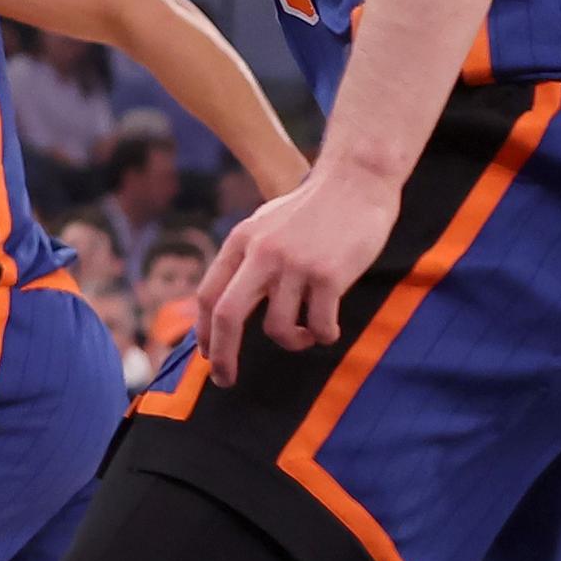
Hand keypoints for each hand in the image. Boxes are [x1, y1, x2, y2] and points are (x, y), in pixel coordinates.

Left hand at [194, 160, 398, 383]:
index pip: (208, 294)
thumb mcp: (266, 224)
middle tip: (225, 380)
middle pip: (228, 315)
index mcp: (241, 241)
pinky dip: (322, 335)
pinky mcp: (329, 275)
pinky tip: (329, 331)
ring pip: (277, 327)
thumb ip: (247, 257)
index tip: (207, 356)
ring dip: (291, 342)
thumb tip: (225, 302)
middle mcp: (261, 253)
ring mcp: (295, 264)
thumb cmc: (313, 208)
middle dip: (223, 355)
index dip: (203, 331)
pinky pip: (318, 324)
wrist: (357, 180)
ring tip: (305, 335)